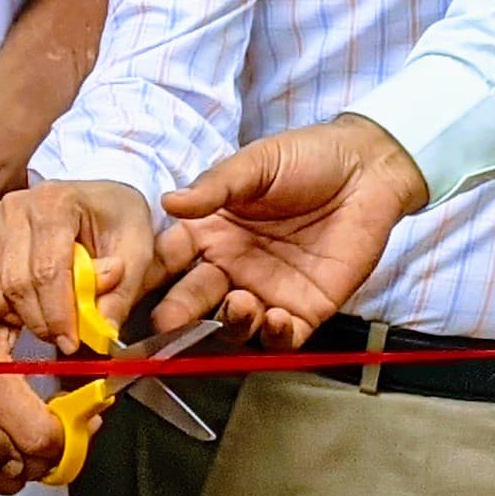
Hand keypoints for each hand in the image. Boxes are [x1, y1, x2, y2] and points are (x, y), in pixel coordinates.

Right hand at [0, 179, 168, 351]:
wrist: (102, 199)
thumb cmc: (118, 221)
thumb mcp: (137, 252)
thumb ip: (121, 290)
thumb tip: (102, 329)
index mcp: (56, 202)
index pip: (48, 270)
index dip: (59, 314)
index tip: (73, 342)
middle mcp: (16, 206)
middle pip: (18, 282)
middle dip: (42, 322)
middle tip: (65, 339)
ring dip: (17, 314)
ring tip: (46, 321)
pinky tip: (20, 309)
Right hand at [157, 117, 431, 346]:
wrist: (368, 169)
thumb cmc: (308, 158)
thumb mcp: (256, 163)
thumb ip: (215, 187)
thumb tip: (169, 202)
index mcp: (211, 232)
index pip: (168, 259)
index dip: (147, 275)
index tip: (126, 286)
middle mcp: (231, 266)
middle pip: (193, 299)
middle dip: (176, 314)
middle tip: (166, 322)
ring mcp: (266, 291)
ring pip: (233, 326)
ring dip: (229, 324)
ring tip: (238, 305)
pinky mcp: (305, 309)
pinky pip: (282, 338)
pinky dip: (274, 336)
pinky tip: (276, 317)